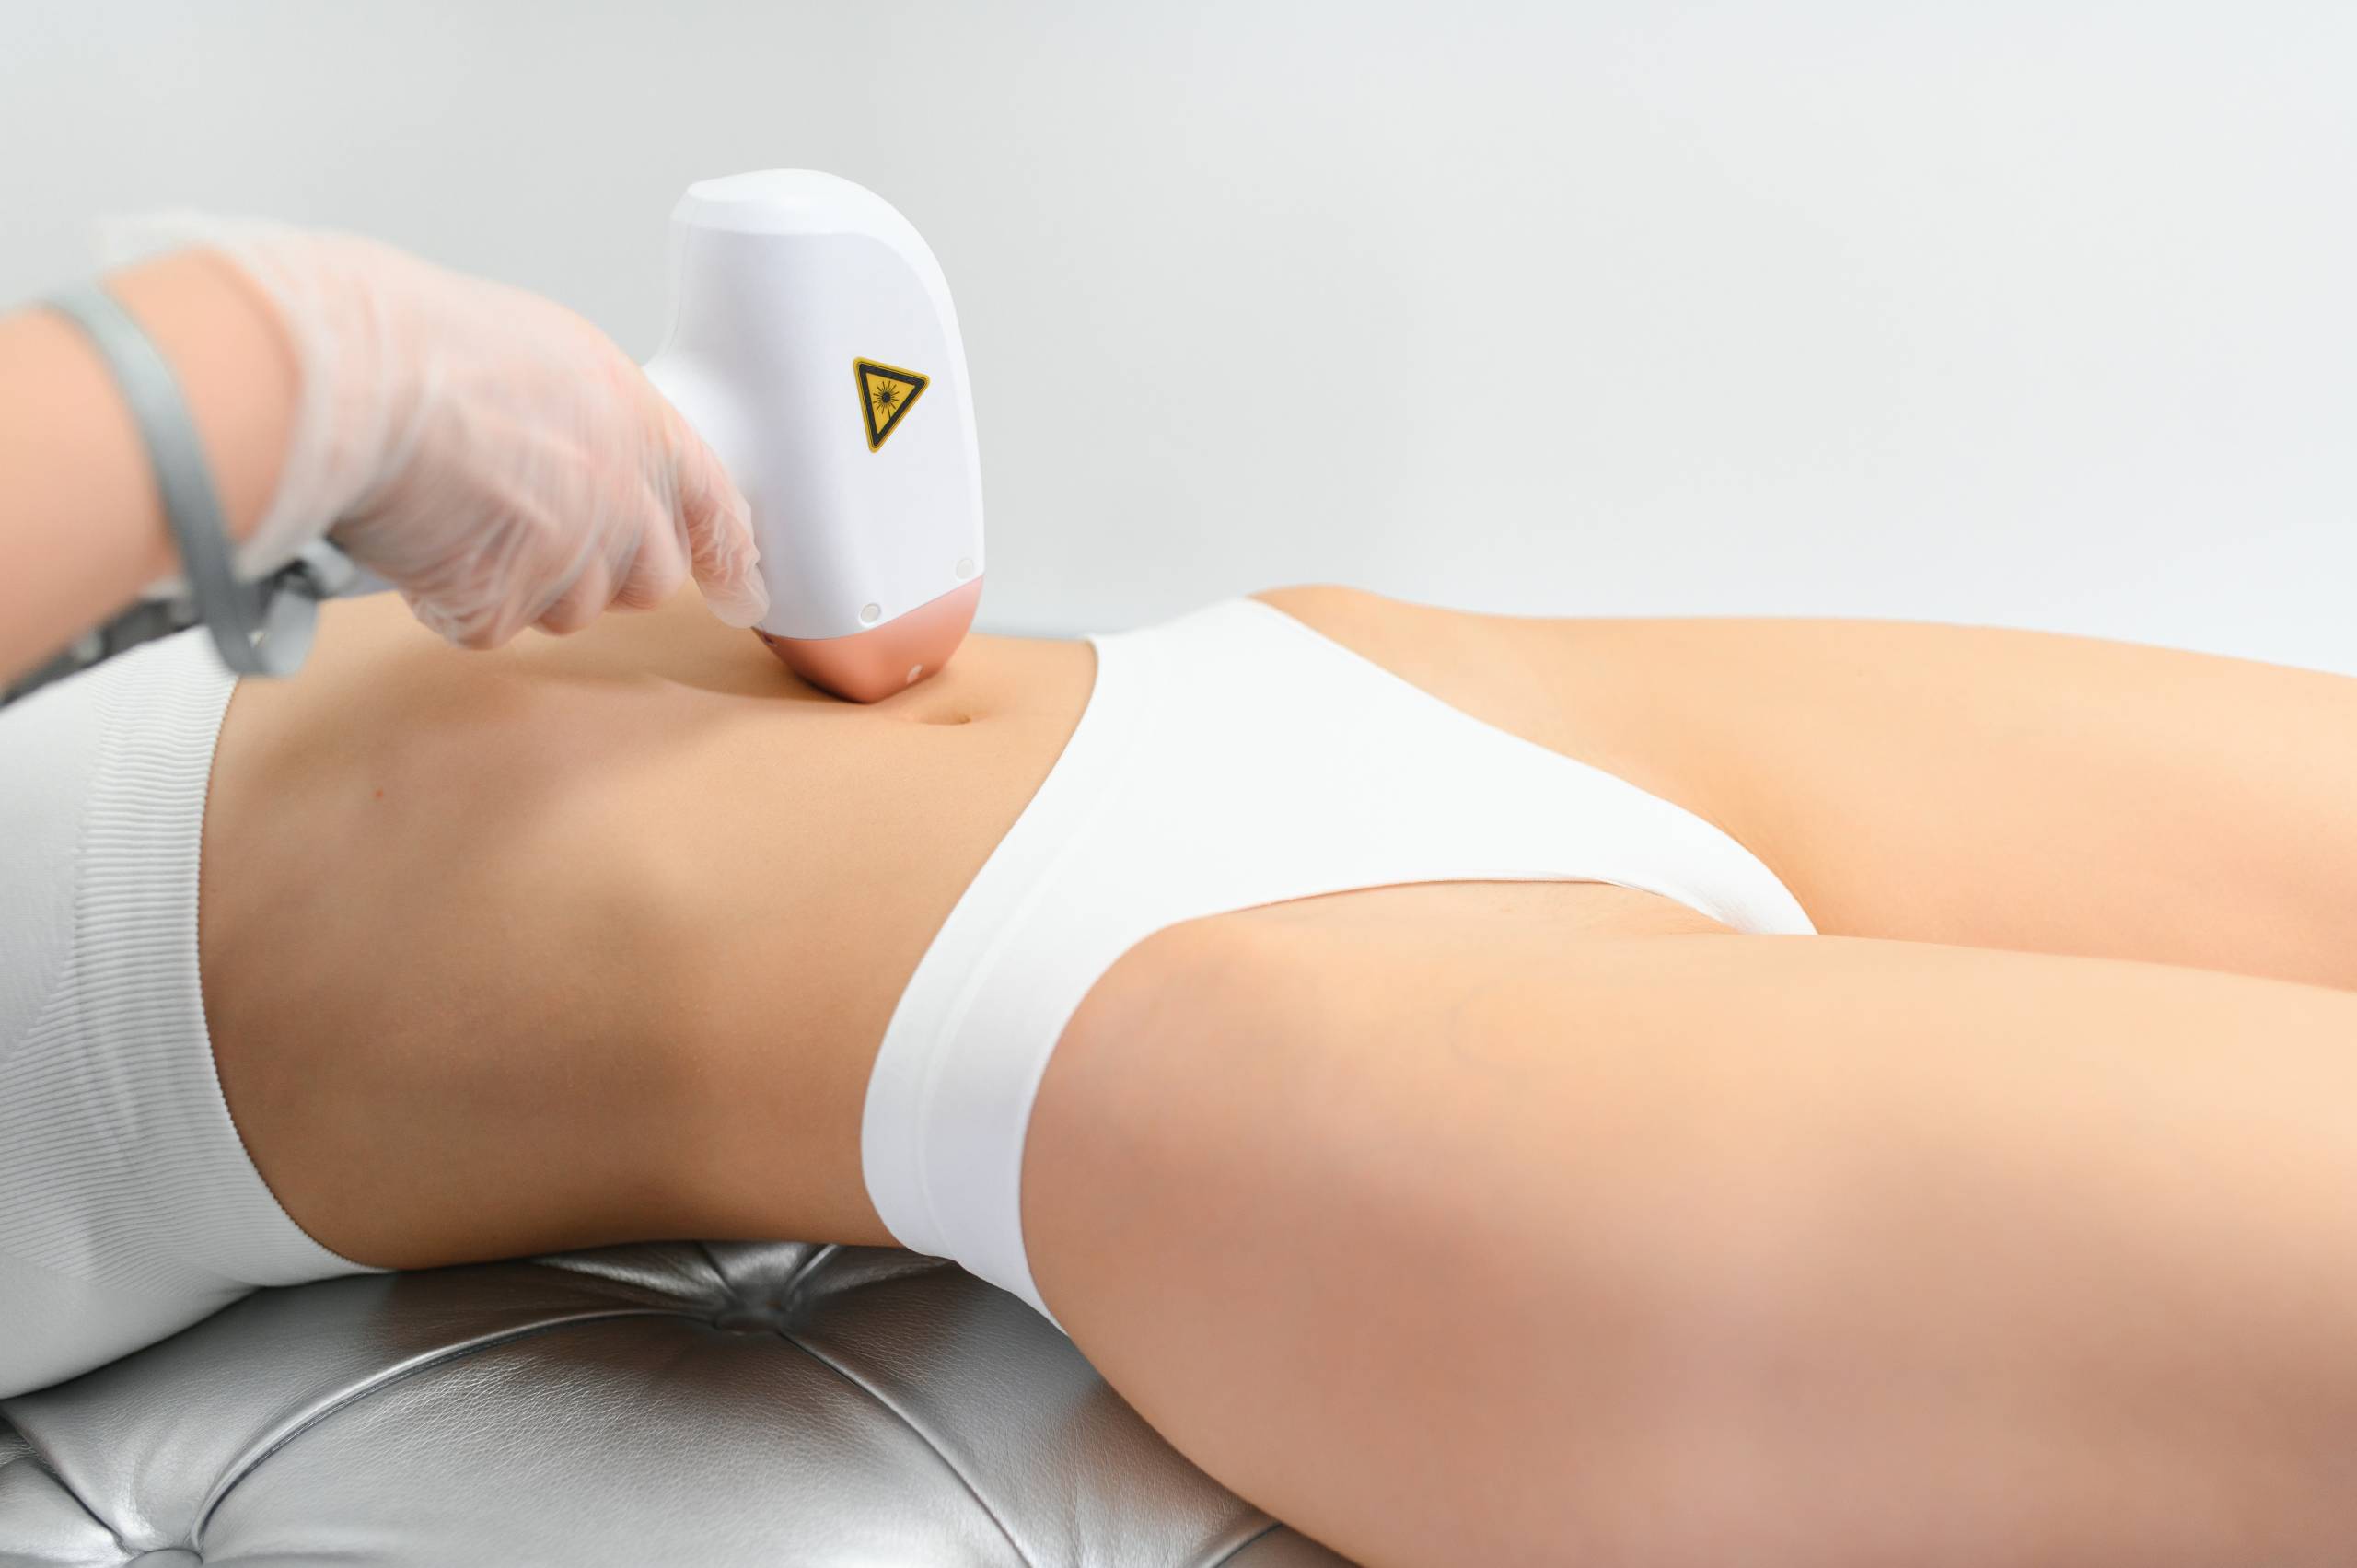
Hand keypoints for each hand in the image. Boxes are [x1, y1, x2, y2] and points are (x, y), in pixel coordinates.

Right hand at [214, 229, 766, 646]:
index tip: (742, 590)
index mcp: (644, 425)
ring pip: (570, 609)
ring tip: (459, 512)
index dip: (728, 557)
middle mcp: (623, 498)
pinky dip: (450, 597)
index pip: (717, 509)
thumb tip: (591, 452)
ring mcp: (569, 559)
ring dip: (522, 582)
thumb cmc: (425, 343)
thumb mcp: (548, 351)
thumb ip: (595, 417)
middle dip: (603, 568)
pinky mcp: (502, 604)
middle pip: (649, 580)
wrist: (352, 376)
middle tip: (531, 525)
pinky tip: (419, 540)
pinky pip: (489, 625)